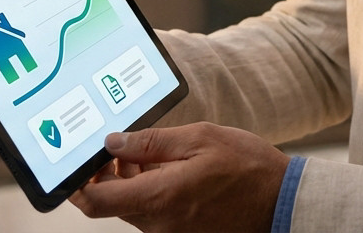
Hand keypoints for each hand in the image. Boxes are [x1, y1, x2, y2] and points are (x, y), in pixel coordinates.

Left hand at [70, 122, 290, 232]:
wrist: (284, 202)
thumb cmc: (248, 168)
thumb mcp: (199, 139)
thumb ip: (151, 142)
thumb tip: (113, 143)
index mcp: (158, 199)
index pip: (94, 201)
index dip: (78, 181)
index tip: (83, 159)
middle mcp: (159, 224)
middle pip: (111, 203)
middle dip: (108, 173)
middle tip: (123, 145)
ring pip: (132, 207)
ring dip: (132, 181)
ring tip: (154, 152)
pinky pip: (153, 213)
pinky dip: (152, 190)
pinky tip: (170, 168)